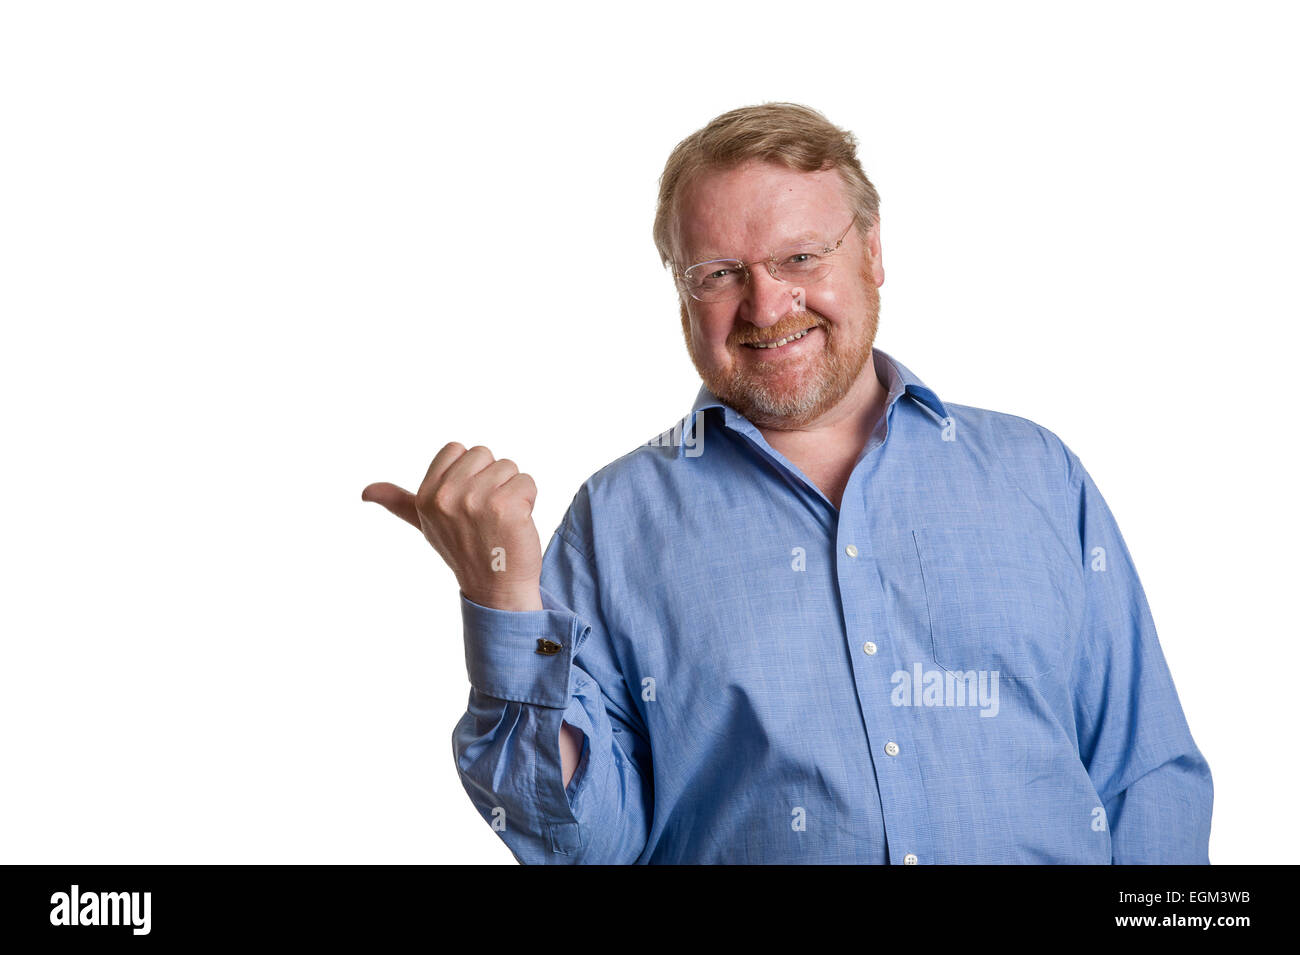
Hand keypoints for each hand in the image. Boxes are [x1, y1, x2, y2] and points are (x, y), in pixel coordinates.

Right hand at [363, 443, 543, 611]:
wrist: (495, 588)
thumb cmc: (464, 551)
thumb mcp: (425, 524)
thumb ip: (398, 502)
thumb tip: (366, 491)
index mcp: (426, 495)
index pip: (457, 449)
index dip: (470, 472)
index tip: (468, 503)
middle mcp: (446, 496)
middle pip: (485, 455)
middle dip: (492, 479)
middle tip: (487, 515)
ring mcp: (476, 501)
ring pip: (509, 467)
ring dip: (512, 491)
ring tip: (502, 521)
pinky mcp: (507, 507)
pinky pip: (527, 482)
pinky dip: (529, 501)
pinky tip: (517, 525)